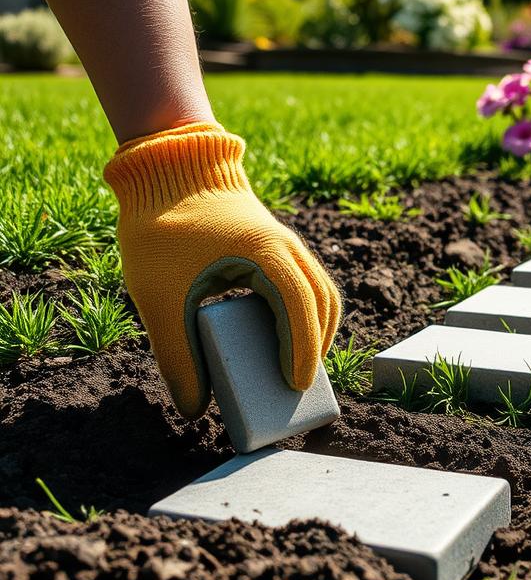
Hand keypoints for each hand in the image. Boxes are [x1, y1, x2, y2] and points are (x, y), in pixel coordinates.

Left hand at [104, 123, 339, 417]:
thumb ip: (174, 354)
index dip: (301, 349)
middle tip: (297, 386)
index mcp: (263, 251)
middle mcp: (285, 244)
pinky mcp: (277, 243)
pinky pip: (307, 282)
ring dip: (318, 330)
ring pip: (321, 291)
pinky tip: (289, 336)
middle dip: (315, 347)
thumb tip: (192, 409)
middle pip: (321, 301)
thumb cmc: (160, 229)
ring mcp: (285, 241)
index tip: (294, 384)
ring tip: (299, 366)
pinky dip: (308, 313)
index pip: (298, 305)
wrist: (166, 170)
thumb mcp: (158, 296)